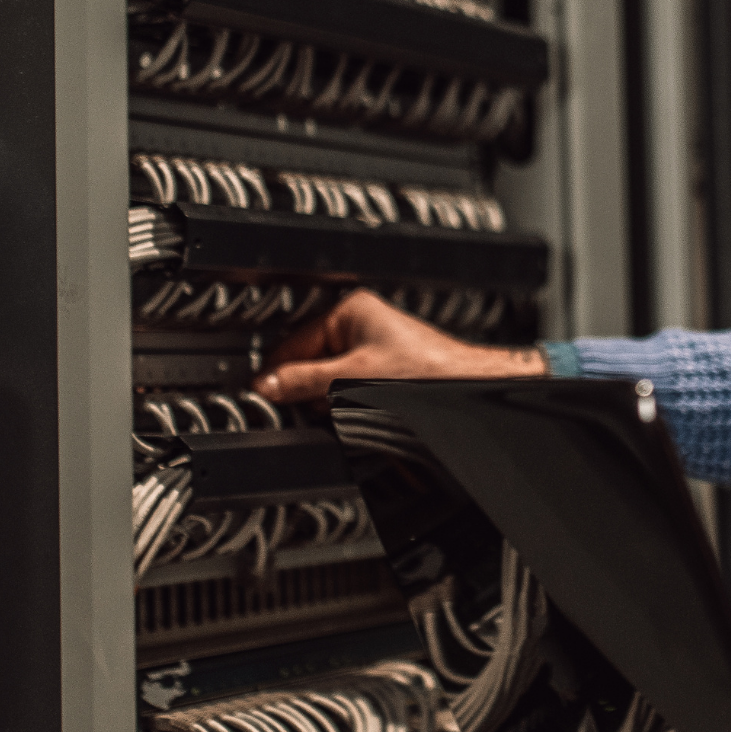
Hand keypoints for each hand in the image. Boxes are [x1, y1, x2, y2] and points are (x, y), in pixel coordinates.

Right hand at [252, 289, 544, 402]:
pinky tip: (352, 418)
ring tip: (334, 414)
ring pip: (329, 384)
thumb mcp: (353, 379)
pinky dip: (344, 408)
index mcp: (350, 313)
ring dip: (325, 403)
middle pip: (309, 365)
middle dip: (303, 391)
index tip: (260, 395)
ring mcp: (373, 354)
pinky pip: (348, 393)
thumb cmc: (429, 373)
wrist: (470, 390)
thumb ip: (306, 382)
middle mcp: (362, 329)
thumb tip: (268, 385)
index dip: (276, 373)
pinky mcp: (385, 377)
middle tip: (293, 411)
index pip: (293, 344)